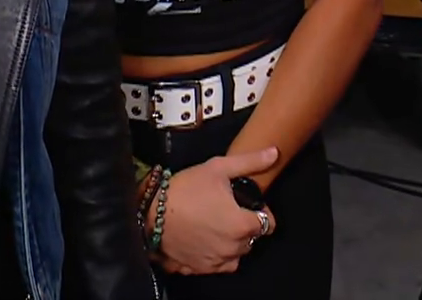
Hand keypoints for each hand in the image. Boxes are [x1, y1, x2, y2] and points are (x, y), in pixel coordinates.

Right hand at [156, 147, 279, 275]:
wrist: (148, 214)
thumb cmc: (183, 190)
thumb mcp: (218, 168)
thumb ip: (250, 162)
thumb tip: (274, 152)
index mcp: (241, 225)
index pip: (268, 224)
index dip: (260, 212)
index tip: (247, 205)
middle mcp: (232, 248)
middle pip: (251, 239)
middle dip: (244, 225)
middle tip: (227, 209)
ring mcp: (215, 261)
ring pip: (236, 253)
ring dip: (232, 241)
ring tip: (215, 223)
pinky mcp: (199, 268)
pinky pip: (218, 265)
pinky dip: (216, 254)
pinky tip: (205, 238)